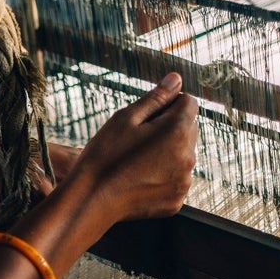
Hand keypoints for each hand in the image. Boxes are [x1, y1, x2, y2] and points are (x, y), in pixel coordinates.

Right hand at [68, 72, 197, 222]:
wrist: (91, 199)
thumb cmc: (104, 156)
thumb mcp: (125, 118)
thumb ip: (156, 98)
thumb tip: (176, 79)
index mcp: (177, 131)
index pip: (188, 102)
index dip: (167, 103)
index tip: (145, 116)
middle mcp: (188, 157)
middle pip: (188, 129)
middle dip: (169, 127)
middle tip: (136, 138)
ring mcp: (184, 181)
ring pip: (182, 154)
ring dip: (167, 151)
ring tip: (135, 160)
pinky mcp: (176, 199)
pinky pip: (175, 178)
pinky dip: (162, 174)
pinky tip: (138, 177)